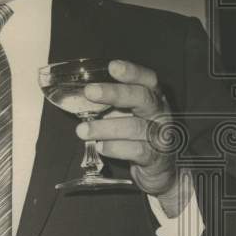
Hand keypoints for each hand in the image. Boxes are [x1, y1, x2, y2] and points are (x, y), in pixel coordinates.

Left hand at [75, 59, 187, 214]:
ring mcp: (161, 136)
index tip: (113, 66)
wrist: (159, 170)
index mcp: (152, 98)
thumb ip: (108, 104)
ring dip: (105, 128)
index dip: (132, 72)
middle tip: (90, 92)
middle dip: (115, 93)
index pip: (148, 80)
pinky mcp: (157, 158)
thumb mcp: (125, 115)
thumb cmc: (136, 136)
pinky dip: (116, 148)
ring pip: (135, 127)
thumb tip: (75, 96)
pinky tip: (101, 147)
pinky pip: (137, 151)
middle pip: (143, 98)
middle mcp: (160, 114)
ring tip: (82, 130)